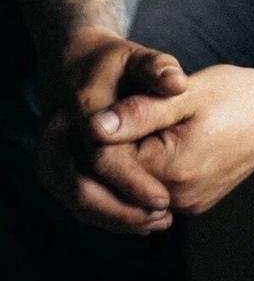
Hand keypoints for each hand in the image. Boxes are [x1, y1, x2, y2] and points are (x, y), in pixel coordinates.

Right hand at [35, 25, 187, 232]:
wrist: (72, 61)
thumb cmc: (114, 62)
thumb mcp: (138, 57)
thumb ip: (159, 68)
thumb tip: (178, 84)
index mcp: (82, 106)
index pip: (104, 157)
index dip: (134, 182)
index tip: (164, 199)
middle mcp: (57, 133)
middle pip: (83, 188)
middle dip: (123, 211)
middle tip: (163, 219)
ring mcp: (47, 153)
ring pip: (75, 201)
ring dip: (114, 219)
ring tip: (154, 224)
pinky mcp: (48, 167)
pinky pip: (72, 200)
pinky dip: (103, 215)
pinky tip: (134, 219)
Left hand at [87, 64, 253, 214]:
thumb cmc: (235, 95)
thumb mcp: (185, 94)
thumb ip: (139, 111)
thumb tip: (93, 126)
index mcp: (172, 168)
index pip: (111, 160)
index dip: (107, 130)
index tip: (120, 102)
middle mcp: (178, 196)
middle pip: (124, 175)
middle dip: (123, 143)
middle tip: (138, 108)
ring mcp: (189, 203)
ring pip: (141, 182)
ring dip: (140, 153)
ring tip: (156, 119)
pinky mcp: (196, 200)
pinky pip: (161, 186)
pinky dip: (158, 163)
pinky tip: (170, 136)